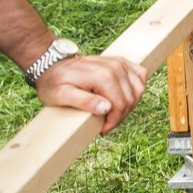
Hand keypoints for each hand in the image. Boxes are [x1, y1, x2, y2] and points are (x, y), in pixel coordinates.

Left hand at [34, 55, 148, 133]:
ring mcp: (119, 62)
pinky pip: (140, 74)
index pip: (120, 104)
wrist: (52, 64)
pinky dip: (137, 87)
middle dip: (120, 115)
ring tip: (114, 112)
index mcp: (103, 76)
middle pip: (130, 99)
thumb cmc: (54, 83)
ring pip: (138, 89)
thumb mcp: (61, 96)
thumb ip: (84, 101)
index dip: (113, 121)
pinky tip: (126, 95)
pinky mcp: (121, 61)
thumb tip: (106, 108)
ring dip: (130, 104)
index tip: (102, 130)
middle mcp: (115, 67)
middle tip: (106, 124)